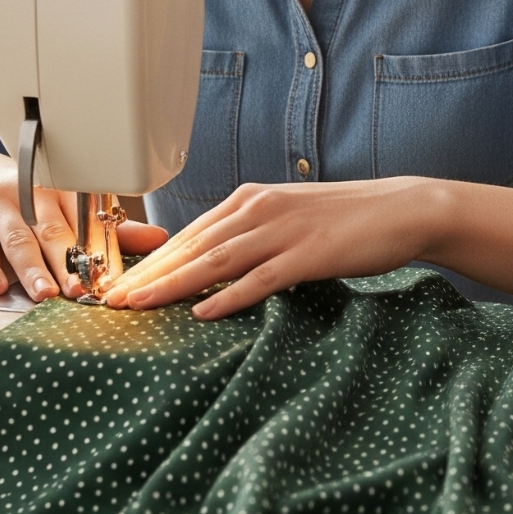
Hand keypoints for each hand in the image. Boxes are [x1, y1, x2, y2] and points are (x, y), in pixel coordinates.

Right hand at [0, 151, 168, 299]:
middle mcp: (32, 195)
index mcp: (63, 192)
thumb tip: (157, 239)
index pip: (87, 222)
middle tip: (82, 290)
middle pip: (54, 232)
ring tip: (45, 293)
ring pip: (18, 239)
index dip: (101, 251)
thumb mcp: (66, 208)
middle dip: (69, 264)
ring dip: (33, 269)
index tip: (112, 279)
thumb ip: (109, 229)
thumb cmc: (26, 201)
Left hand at [100, 177, 442, 318]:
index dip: (151, 261)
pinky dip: (230, 296)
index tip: (119, 283)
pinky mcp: (309, 254)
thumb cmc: (346, 219)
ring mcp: (284, 231)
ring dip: (173, 285)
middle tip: (110, 299)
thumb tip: (214, 266)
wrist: (402, 208)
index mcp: (251, 200)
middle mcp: (260, 209)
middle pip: (192, 248)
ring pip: (216, 261)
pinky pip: (262, 279)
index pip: (188, 235)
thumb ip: (251, 235)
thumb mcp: (288, 218)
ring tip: (139, 305)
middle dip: (148, 275)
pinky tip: (204, 313)